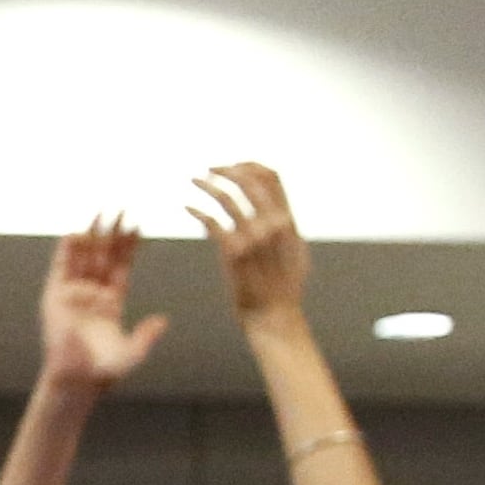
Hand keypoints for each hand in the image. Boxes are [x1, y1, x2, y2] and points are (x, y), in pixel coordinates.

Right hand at [37, 218, 167, 390]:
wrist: (74, 379)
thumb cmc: (102, 370)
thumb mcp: (132, 354)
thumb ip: (146, 338)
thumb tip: (163, 321)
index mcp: (111, 302)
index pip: (121, 265)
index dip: (129, 246)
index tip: (137, 224)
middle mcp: (92, 293)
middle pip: (103, 255)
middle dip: (112, 232)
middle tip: (121, 208)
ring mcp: (73, 293)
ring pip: (84, 256)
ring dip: (92, 234)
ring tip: (101, 212)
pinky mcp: (54, 296)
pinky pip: (61, 268)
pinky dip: (66, 251)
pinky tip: (75, 233)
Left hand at [188, 162, 308, 322]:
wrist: (274, 319)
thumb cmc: (283, 290)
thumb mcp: (295, 252)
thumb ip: (286, 228)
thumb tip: (279, 213)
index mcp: (289, 220)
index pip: (272, 176)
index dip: (249, 165)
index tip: (233, 167)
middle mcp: (273, 224)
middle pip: (249, 179)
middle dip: (226, 169)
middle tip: (208, 169)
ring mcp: (254, 238)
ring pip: (228, 197)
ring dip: (208, 184)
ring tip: (195, 180)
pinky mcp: (233, 254)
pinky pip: (211, 222)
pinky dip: (197, 210)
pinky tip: (188, 207)